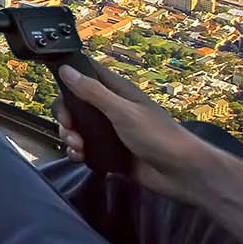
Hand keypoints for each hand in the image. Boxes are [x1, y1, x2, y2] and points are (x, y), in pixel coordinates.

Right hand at [54, 62, 213, 200]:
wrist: (182, 174)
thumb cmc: (158, 136)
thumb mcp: (123, 112)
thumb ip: (94, 92)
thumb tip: (66, 69)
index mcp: (117, 92)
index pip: (86, 74)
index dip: (69, 77)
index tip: (60, 91)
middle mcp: (111, 109)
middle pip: (76, 104)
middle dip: (66, 116)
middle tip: (69, 127)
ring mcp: (110, 132)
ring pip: (78, 128)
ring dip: (70, 136)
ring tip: (78, 148)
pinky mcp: (109, 153)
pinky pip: (85, 149)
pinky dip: (78, 153)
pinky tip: (80, 158)